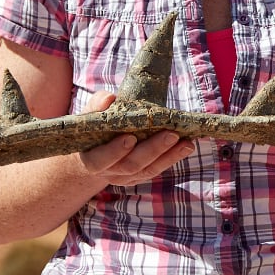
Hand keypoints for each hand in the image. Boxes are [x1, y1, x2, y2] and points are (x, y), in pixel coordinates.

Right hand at [77, 91, 195, 186]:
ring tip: (187, 142)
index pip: (100, 160)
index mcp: (90, 159)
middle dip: (152, 150)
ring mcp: (125, 176)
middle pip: (130, 165)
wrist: (92, 153)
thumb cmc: (91, 130)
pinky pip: (156, 169)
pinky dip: (172, 158)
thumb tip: (109, 98)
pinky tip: (186, 146)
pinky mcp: (140, 175)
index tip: (130, 138)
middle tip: (170, 135)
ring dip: (169, 156)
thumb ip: (96, 106)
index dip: (115, 151)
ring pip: (148, 170)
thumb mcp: (87, 117)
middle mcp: (109, 172)